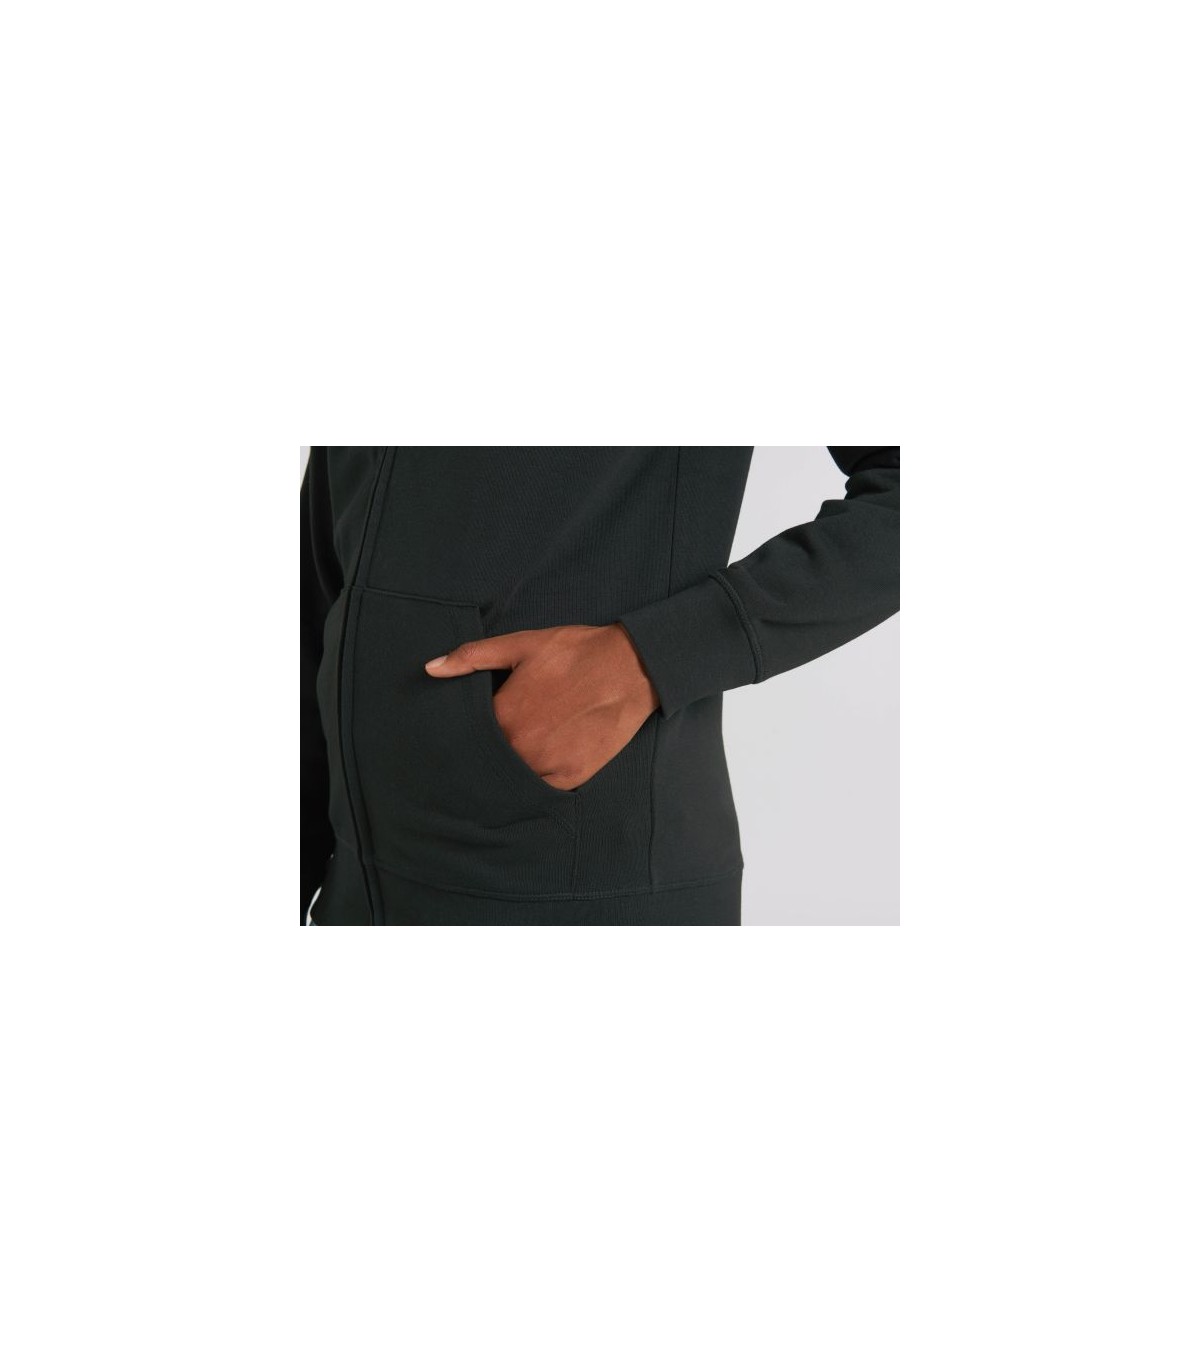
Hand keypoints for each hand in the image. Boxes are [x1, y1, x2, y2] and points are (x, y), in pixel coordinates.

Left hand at [425, 623, 659, 789]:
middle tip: (503, 740)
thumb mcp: (521, 645)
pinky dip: (536, 780)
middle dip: (488, 754)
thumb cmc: (575, 653)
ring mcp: (546, 765)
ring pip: (514, 778)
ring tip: (521, 754)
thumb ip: (472, 657)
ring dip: (510, 770)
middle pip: (490, 760)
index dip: (469, 734)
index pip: (469, 737)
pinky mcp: (571, 777)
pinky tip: (539, 764)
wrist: (630, 667)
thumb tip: (431, 668)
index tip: (468, 733)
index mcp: (502, 716)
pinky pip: (541, 789)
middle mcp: (520, 747)